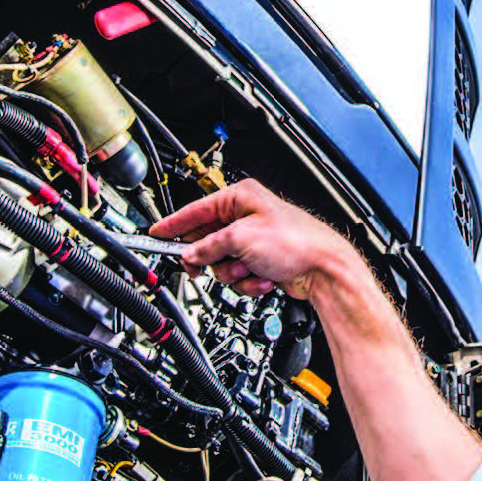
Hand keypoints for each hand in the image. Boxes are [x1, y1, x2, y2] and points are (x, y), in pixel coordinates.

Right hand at [149, 180, 353, 302]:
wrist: (325, 269)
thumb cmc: (297, 242)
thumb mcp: (241, 240)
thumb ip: (208, 247)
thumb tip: (190, 255)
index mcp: (241, 198)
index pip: (196, 210)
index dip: (174, 224)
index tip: (156, 234)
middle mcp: (246, 217)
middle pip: (207, 241)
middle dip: (210, 257)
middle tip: (199, 266)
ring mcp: (253, 241)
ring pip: (221, 263)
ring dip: (233, 273)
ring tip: (249, 270)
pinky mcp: (260, 262)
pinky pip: (238, 276)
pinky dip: (248, 281)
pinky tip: (264, 278)